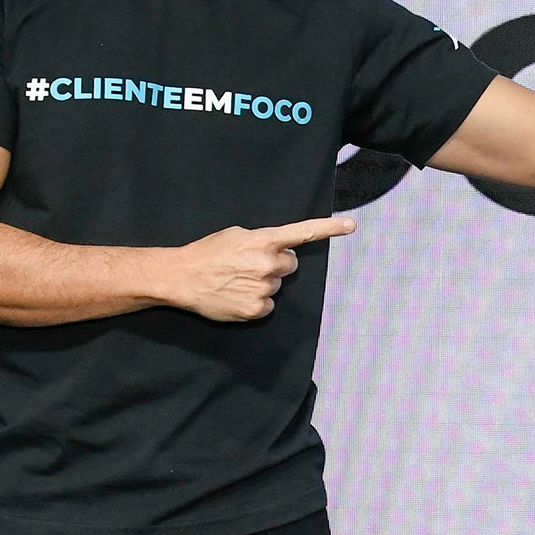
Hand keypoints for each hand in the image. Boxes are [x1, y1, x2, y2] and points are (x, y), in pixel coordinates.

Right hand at [171, 217, 351, 321]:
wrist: (183, 277)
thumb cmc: (207, 252)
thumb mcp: (236, 234)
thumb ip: (262, 240)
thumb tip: (277, 250)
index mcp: (264, 241)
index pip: (303, 233)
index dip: (329, 228)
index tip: (351, 226)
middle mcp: (268, 264)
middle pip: (290, 265)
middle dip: (275, 264)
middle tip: (250, 265)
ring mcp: (264, 288)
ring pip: (277, 286)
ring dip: (262, 283)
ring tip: (237, 280)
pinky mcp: (257, 309)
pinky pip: (268, 305)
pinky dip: (256, 302)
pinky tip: (237, 295)